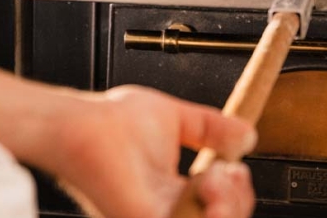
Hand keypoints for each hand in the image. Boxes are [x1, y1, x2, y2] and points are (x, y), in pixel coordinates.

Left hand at [52, 85, 256, 217]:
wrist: (79, 123)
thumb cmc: (108, 121)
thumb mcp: (175, 119)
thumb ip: (211, 127)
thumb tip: (246, 134)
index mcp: (171, 193)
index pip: (217, 206)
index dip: (235, 190)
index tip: (234, 166)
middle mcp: (165, 212)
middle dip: (237, 199)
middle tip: (228, 172)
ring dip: (228, 205)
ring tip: (216, 177)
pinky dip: (211, 212)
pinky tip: (207, 183)